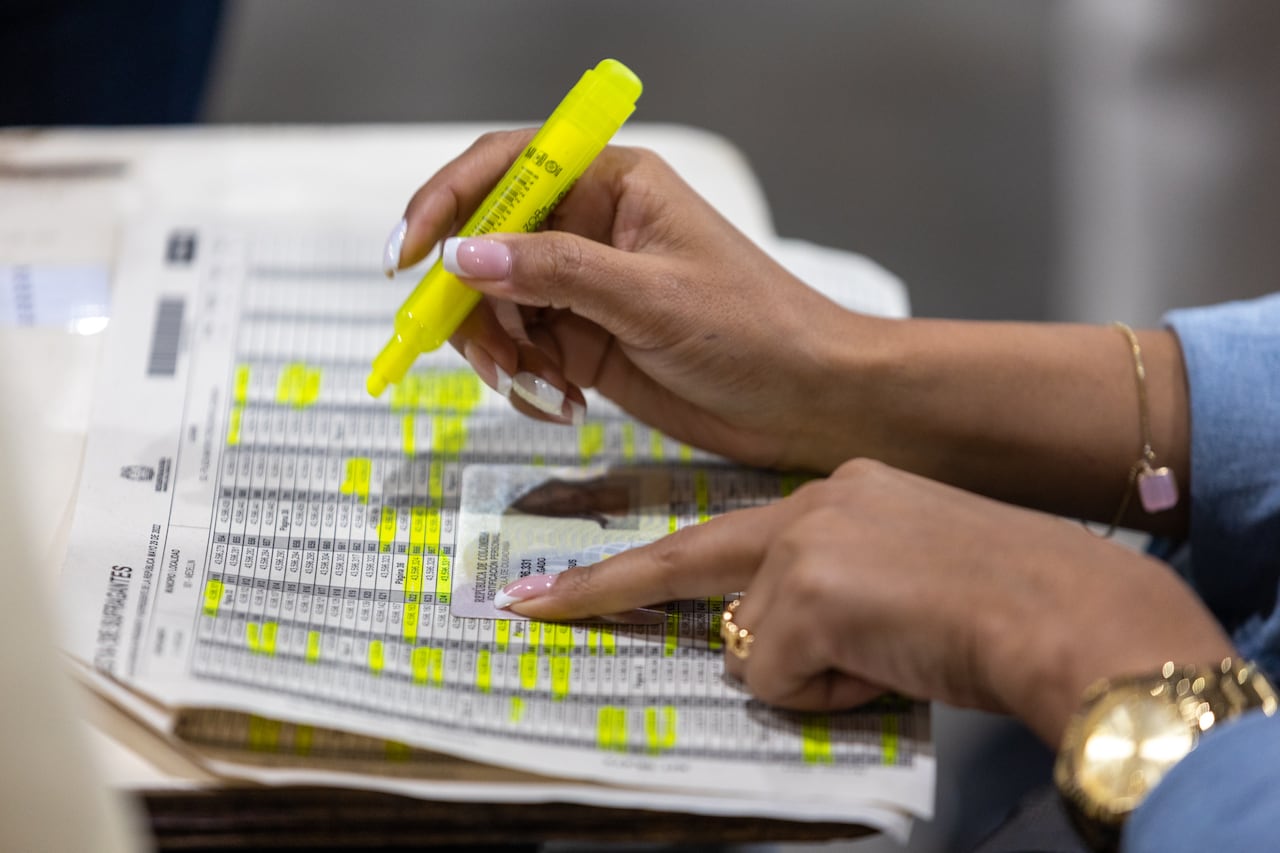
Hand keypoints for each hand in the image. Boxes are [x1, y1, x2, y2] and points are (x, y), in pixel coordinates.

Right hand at [389, 130, 864, 471]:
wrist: (807, 400)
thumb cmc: (754, 328)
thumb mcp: (651, 297)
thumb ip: (556, 273)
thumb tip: (464, 255)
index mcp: (613, 185)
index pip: (505, 169)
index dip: (446, 204)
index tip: (407, 256)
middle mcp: (591, 229)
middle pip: (486, 247)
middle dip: (472, 302)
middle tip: (485, 355)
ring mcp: (586, 289)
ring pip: (498, 307)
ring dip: (500, 351)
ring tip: (542, 389)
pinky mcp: (587, 342)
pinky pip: (524, 353)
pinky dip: (527, 381)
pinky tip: (565, 404)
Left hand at [496, 459, 1233, 744]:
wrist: (1067, 609)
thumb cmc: (1003, 601)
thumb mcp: (904, 573)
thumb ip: (830, 589)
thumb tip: (769, 644)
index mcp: (837, 495)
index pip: (717, 534)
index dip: (631, 566)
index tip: (554, 585)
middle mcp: (810, 507)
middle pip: (694, 567)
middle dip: (604, 592)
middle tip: (528, 607)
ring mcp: (803, 547)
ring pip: (756, 648)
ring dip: (812, 672)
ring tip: (892, 653)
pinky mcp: (807, 595)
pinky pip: (782, 680)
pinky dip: (830, 693)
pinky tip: (890, 665)